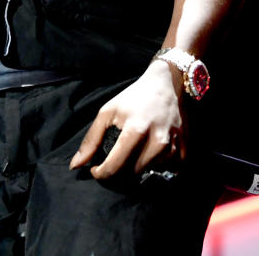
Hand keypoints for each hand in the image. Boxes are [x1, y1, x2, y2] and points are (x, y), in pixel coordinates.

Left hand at [69, 60, 186, 178]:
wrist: (166, 84)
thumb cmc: (133, 98)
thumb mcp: (108, 112)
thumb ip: (91, 140)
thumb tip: (76, 165)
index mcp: (135, 130)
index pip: (114, 167)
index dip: (101, 173)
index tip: (96, 169)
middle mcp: (157, 141)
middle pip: (131, 173)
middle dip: (118, 171)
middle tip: (114, 158)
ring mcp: (172, 147)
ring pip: (148, 173)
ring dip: (136, 168)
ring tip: (132, 153)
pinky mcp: (182, 150)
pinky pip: (165, 171)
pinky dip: (155, 167)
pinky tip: (149, 154)